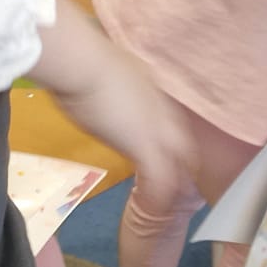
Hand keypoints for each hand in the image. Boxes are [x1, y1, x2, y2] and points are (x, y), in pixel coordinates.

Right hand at [33, 11, 192, 203]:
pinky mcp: (144, 146)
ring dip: (172, 184)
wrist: (82, 62)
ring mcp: (157, 128)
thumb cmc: (83, 58)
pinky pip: (159, 179)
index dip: (171, 141)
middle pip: (185, 145)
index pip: (172, 122)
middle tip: (176, 184)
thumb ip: (111, 84)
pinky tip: (153, 208)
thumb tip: (98, 89)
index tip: (166, 153)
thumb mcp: (106, 71)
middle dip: (183, 165)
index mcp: (153, 90)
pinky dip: (157, 196)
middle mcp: (162, 110)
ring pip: (178, 164)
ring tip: (167, 204)